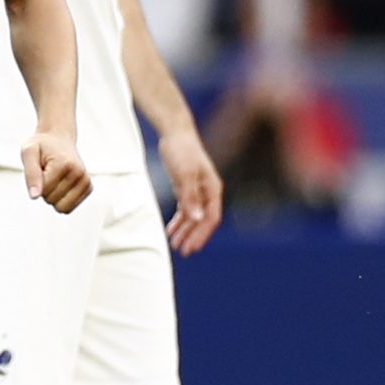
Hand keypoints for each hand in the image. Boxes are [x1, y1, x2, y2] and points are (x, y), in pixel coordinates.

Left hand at [21, 130, 91, 213]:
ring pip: (62, 208)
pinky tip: (61, 184)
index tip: (40, 167)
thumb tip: (35, 196)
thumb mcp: (28, 153)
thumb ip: (30, 175)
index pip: (43, 191)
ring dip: (53, 196)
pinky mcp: (88, 188)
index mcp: (64, 164)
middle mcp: (79, 173)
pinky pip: (69, 208)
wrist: (59, 138)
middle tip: (47, 172)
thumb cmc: (41, 146)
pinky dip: (61, 199)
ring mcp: (86, 181)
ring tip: (54, 179)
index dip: (36, 182)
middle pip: (51, 200)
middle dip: (44, 189)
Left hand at [158, 125, 224, 255]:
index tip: (192, 247)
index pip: (211, 218)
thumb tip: (197, 218)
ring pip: (193, 215)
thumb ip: (190, 197)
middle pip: (203, 220)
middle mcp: (208, 191)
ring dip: (185, 230)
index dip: (202, 234)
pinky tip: (171, 230)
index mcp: (213, 189)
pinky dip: (179, 220)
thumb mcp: (184, 175)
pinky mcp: (186, 186)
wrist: (175, 133)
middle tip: (182, 251)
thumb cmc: (182, 151)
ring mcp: (197, 189)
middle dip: (193, 236)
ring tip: (175, 245)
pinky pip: (185, 208)